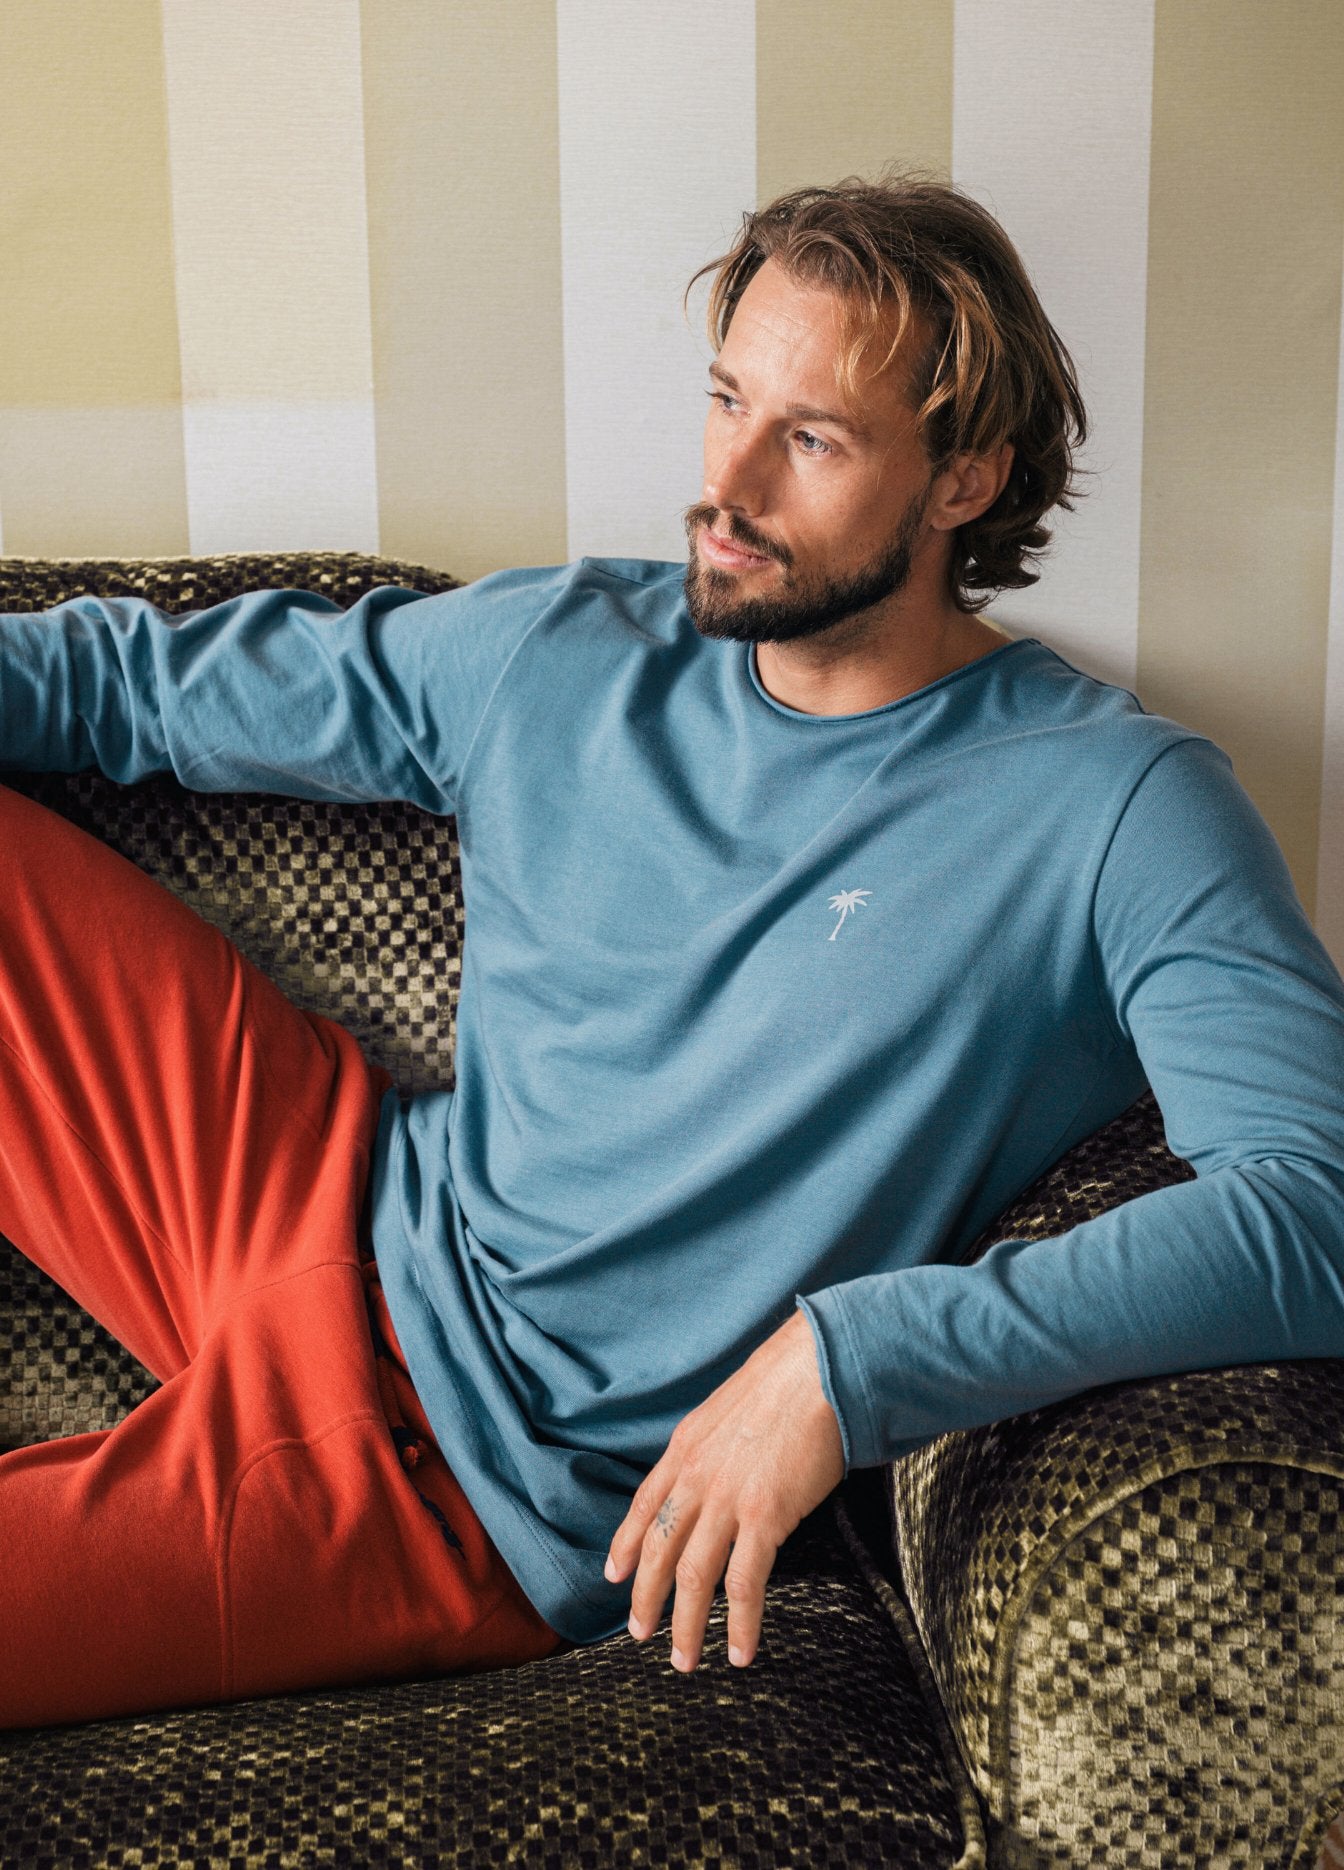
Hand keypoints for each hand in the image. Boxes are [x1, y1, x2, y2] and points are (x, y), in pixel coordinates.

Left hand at [604, 1308, 844, 1671]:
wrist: (820, 1368)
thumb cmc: (788, 1381)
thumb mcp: (731, 1408)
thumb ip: (716, 1445)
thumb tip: (722, 1468)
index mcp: (685, 1447)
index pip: (643, 1504)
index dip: (626, 1544)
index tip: (614, 1576)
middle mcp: (695, 1476)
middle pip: (658, 1548)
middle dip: (645, 1597)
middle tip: (639, 1634)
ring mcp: (726, 1499)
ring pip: (691, 1577)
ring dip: (686, 1625)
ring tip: (684, 1661)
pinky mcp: (764, 1516)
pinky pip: (744, 1584)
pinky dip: (738, 1624)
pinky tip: (739, 1652)